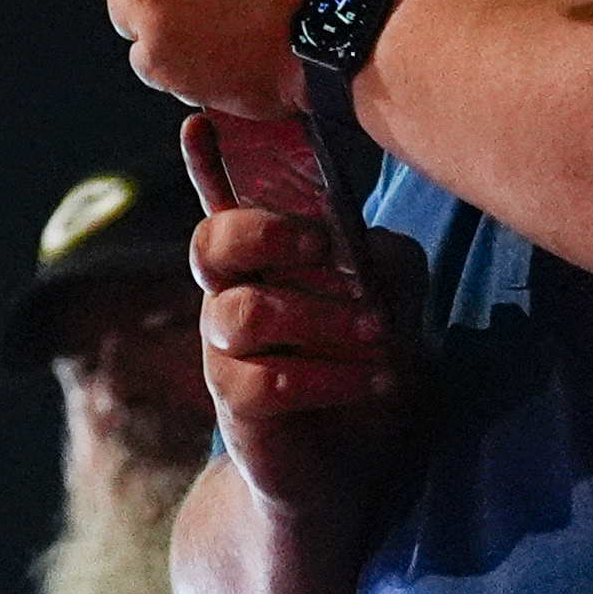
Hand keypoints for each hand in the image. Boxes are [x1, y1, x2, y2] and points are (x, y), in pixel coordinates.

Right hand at [189, 187, 424, 514]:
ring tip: (379, 336)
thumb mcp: (394, 306)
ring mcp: (226, 352)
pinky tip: (374, 383)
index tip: (198, 121)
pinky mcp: (236, 407)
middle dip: (263, 233)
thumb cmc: (363, 370)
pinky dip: (329, 379)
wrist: (349, 472)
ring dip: (321, 320)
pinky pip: (265, 381)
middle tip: (323, 245)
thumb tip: (363, 245)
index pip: (223, 200)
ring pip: (244, 313)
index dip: (206, 163)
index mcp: (264, 261)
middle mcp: (232, 296)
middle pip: (210, 243)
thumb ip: (383, 262)